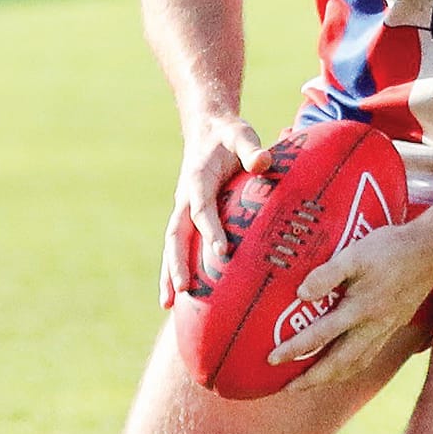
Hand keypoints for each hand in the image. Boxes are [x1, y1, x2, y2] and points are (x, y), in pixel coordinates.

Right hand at [160, 114, 270, 308]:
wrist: (208, 129)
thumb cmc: (230, 136)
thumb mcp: (242, 135)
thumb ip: (252, 149)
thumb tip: (264, 163)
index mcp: (197, 179)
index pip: (202, 208)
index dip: (211, 229)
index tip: (222, 251)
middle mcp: (184, 198)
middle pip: (176, 233)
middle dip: (178, 261)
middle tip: (184, 288)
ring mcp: (183, 210)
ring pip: (172, 245)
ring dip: (169, 272)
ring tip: (168, 304)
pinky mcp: (187, 218)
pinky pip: (177, 246)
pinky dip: (173, 270)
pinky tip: (174, 297)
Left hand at [267, 218, 432, 394]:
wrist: (432, 249)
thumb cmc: (391, 248)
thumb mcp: (355, 254)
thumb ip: (327, 274)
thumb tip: (301, 294)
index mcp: (360, 310)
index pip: (320, 336)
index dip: (294, 350)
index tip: (272, 359)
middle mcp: (372, 326)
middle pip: (338, 364)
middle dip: (312, 380)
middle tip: (287, 389)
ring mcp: (385, 329)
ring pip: (356, 365)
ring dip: (332, 378)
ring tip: (312, 383)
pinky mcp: (394, 326)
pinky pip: (369, 356)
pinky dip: (351, 367)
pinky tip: (344, 366)